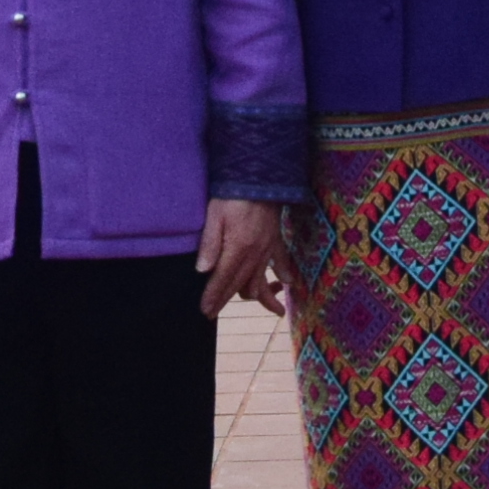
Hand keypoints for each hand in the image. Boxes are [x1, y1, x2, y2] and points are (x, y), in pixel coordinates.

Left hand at [197, 197, 286, 319]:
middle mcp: (255, 253)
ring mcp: (268, 248)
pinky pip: (282, 261)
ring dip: (261, 296)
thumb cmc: (233, 193)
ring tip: (269, 311)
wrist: (260, 176)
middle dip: (225, 299)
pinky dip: (284, 274)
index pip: (223, 279)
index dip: (213, 296)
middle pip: (239, 284)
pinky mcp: (275, 239)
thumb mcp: (214, 214)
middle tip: (213, 313)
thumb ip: (210, 243)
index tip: (205, 310)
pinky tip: (286, 283)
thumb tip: (202, 271)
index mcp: (238, 248)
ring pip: (262, 278)